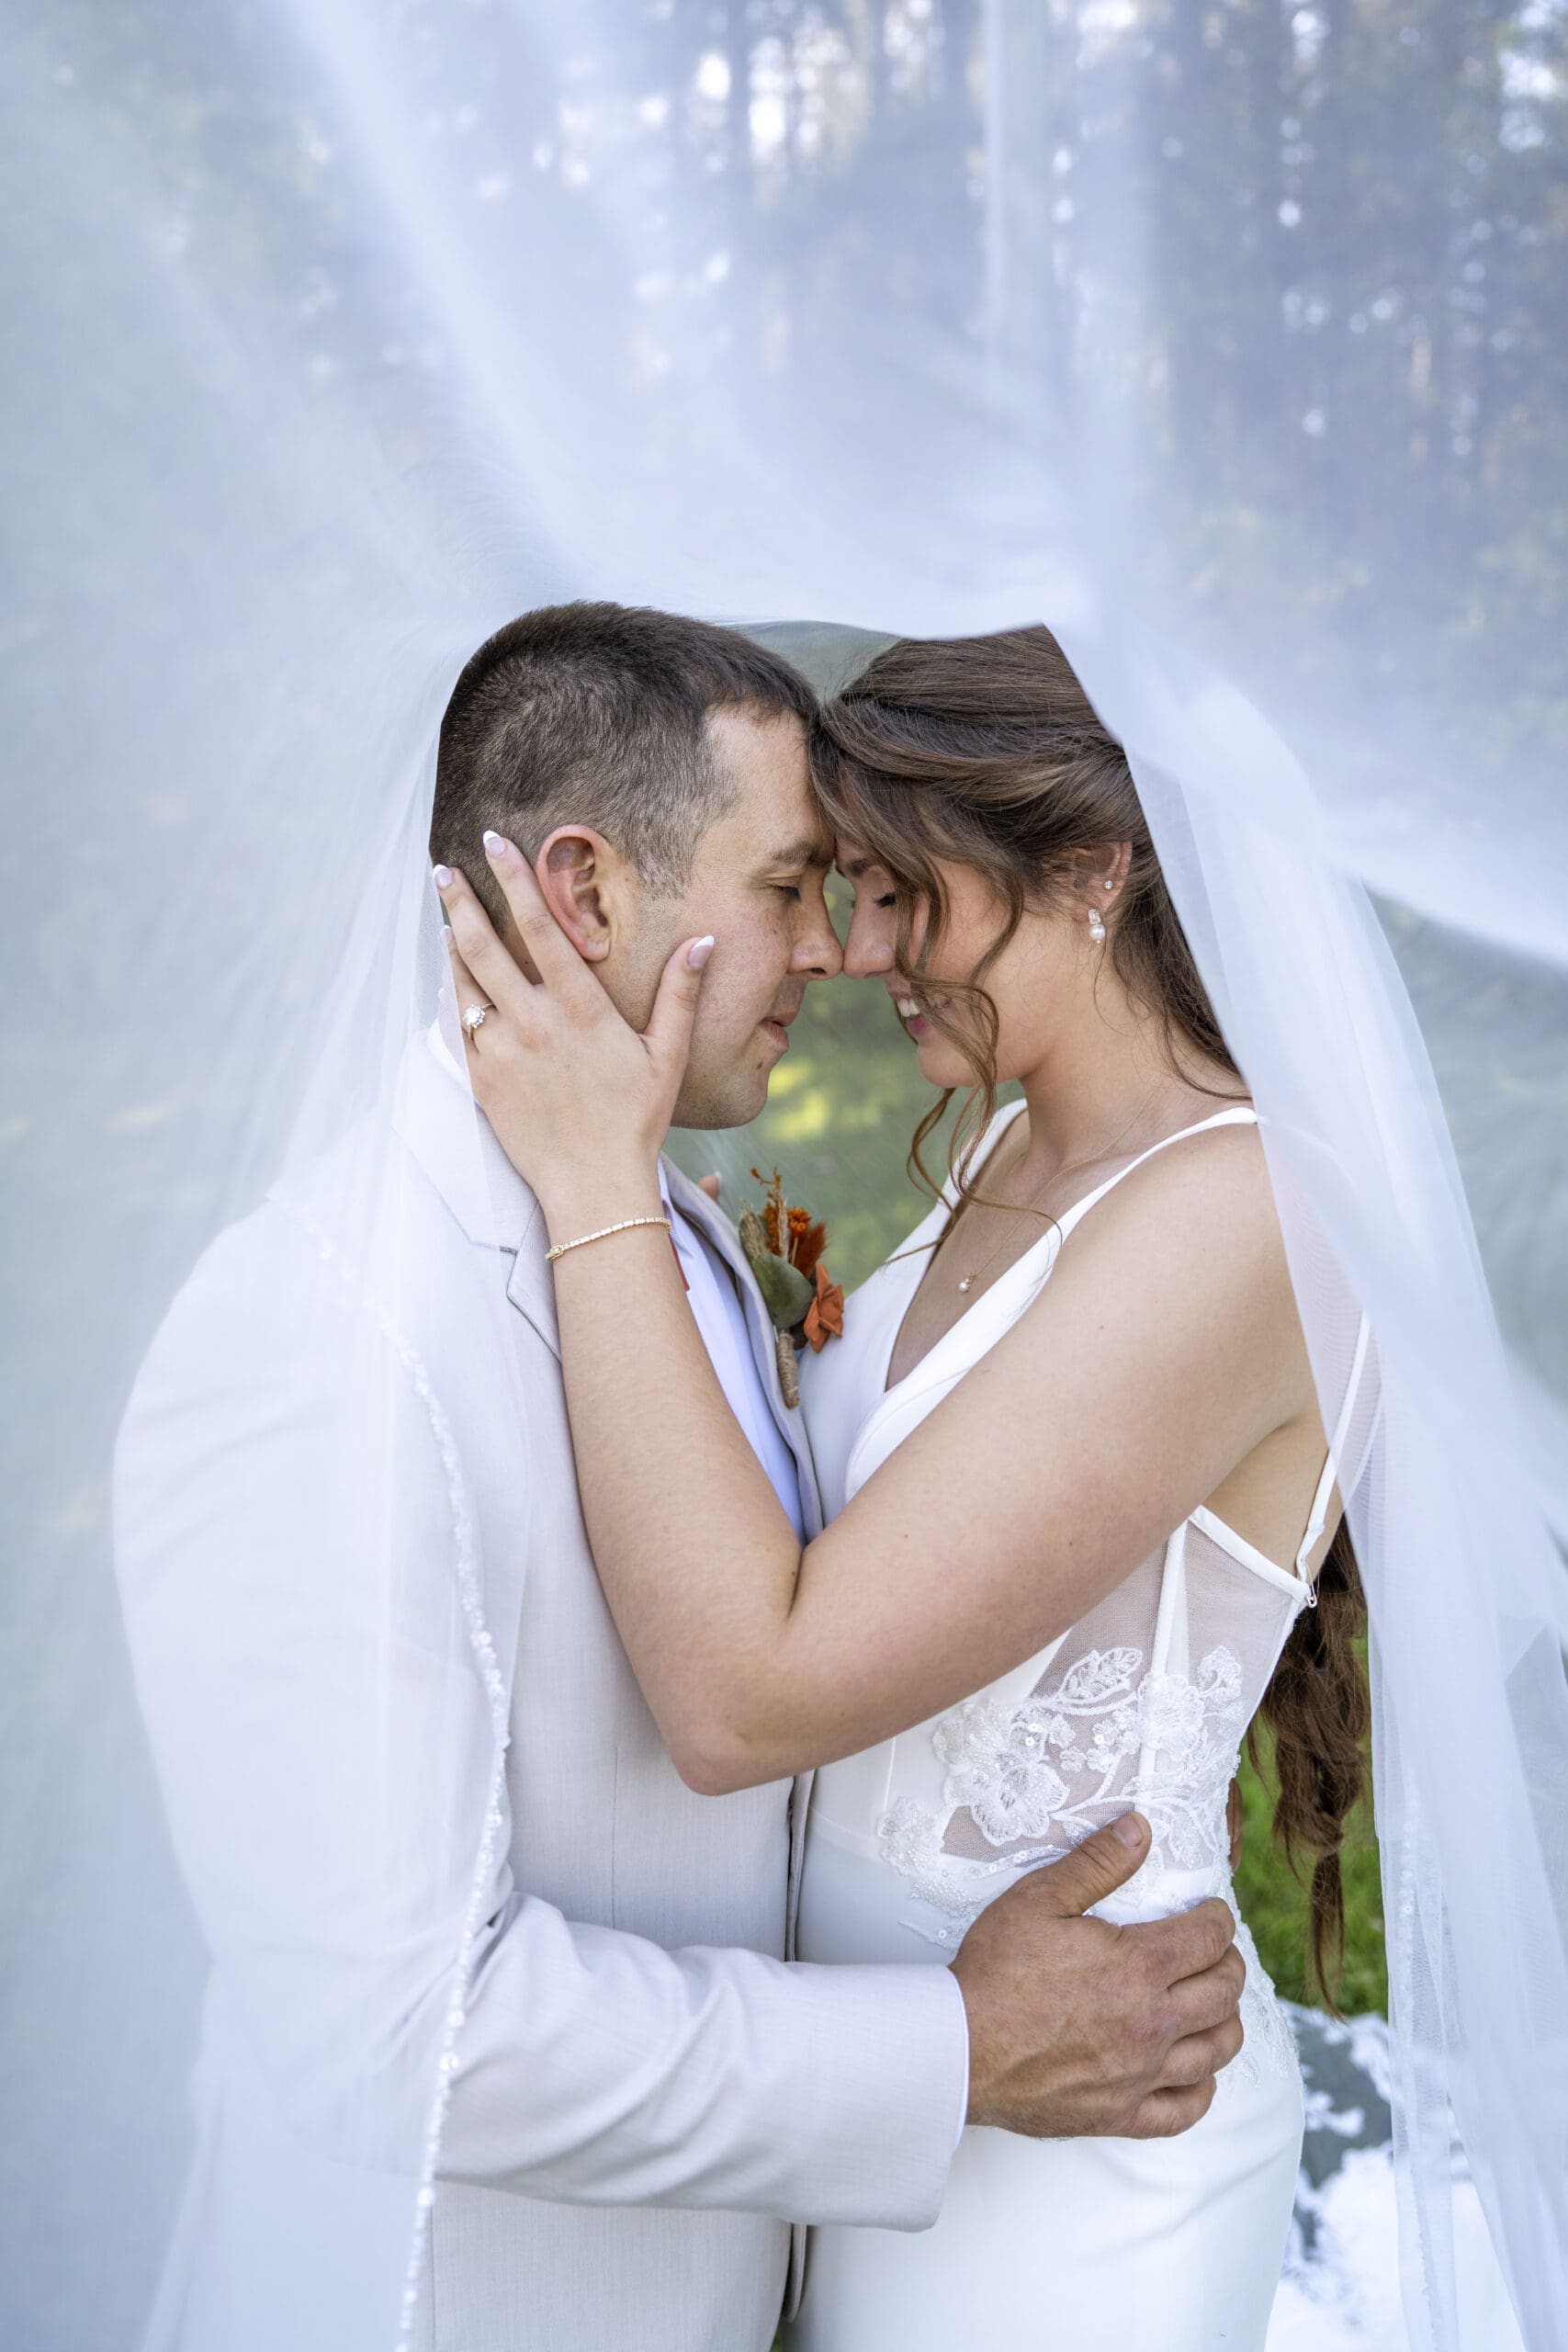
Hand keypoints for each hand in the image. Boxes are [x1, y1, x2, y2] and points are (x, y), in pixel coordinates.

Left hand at [434, 839, 712, 1222]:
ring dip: (450, 943)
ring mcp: (500, 1051)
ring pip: (462, 983)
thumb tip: (702, 943)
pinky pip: (453, 1025)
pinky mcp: (480, 1079)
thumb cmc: (635, 1122)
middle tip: (444, 868)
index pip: (539, 927)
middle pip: (483, 945)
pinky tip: (447, 978)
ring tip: (443, 914)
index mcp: (580, 1009)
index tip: (494, 844)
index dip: (515, 879)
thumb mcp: (668, 1056)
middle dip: (461, 900)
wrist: (592, 1185)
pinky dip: (447, 994)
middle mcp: (533, 1022)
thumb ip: (680, 996)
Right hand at [951, 1812, 1245, 2139]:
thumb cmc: (996, 1971)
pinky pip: (1186, 2110)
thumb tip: (1141, 1828)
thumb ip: (1096, 1862)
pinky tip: (1197, 2072)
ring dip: (1227, 2021)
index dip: (1219, 1919)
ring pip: (1217, 2051)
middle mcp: (1152, 2023)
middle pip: (1223, 1993)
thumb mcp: (1039, 1900)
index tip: (1213, 1912)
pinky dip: (1203, 2089)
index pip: (1209, 1938)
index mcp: (1138, 1966)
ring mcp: (1140, 2074)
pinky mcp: (1122, 2114)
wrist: (960, 2049)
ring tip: (1216, 2004)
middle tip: (1219, 1952)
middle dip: (1230, 1964)